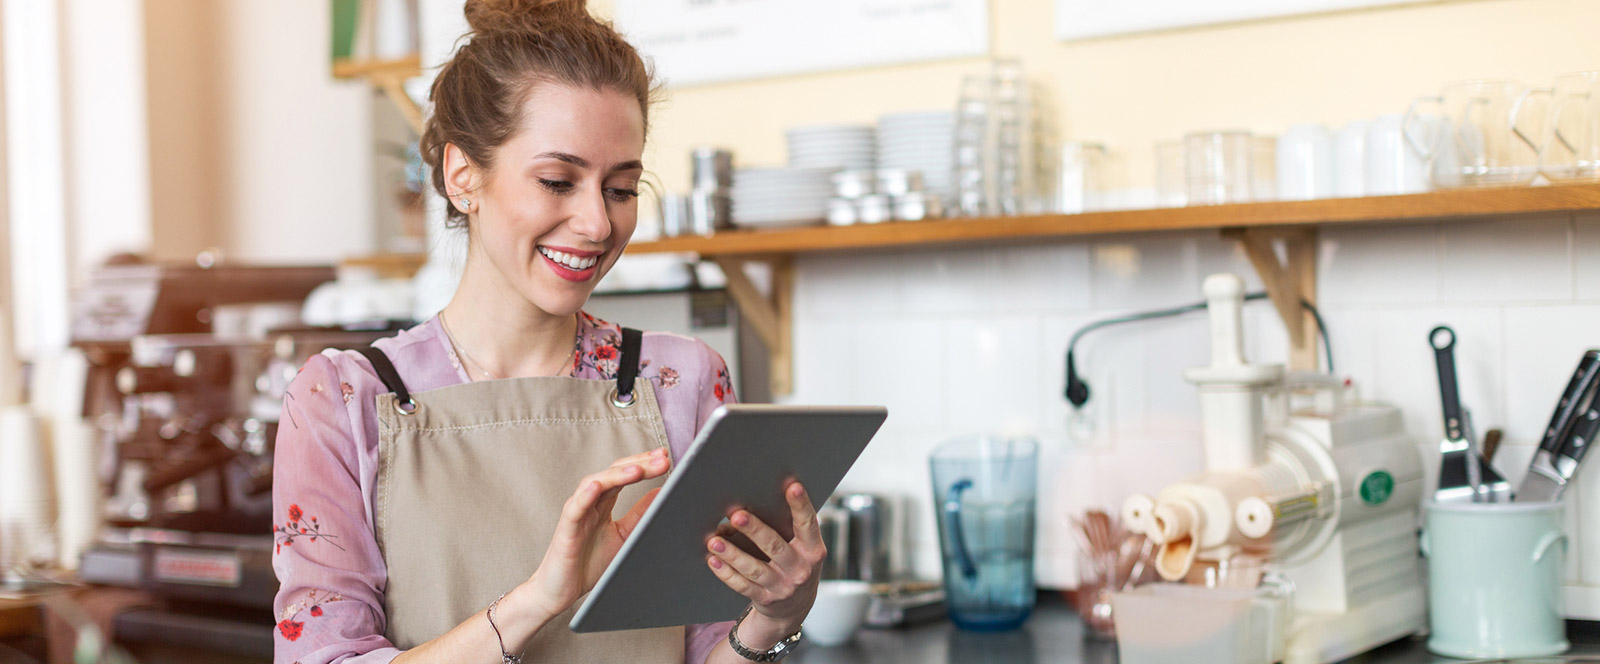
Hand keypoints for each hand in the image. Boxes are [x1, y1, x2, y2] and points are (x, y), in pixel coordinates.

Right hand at [524, 447, 670, 617]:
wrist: (560, 591)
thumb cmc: (588, 563)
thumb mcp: (623, 536)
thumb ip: (639, 514)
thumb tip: (661, 492)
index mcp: (603, 503)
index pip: (624, 475)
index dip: (644, 464)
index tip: (665, 457)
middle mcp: (589, 502)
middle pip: (613, 473)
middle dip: (638, 464)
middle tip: (662, 458)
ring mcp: (576, 513)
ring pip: (594, 484)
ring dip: (617, 475)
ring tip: (638, 469)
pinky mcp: (565, 529)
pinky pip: (574, 509)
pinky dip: (584, 496)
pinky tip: (596, 486)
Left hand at [705, 481, 824, 629]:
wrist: (795, 607)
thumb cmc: (795, 564)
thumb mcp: (803, 548)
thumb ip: (788, 528)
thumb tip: (750, 507)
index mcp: (813, 550)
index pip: (808, 524)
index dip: (801, 506)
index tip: (792, 487)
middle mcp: (800, 569)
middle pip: (775, 546)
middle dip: (754, 529)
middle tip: (736, 515)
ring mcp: (783, 587)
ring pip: (754, 568)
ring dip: (732, 554)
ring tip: (715, 540)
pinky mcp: (765, 599)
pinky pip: (742, 585)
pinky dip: (726, 573)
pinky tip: (713, 560)